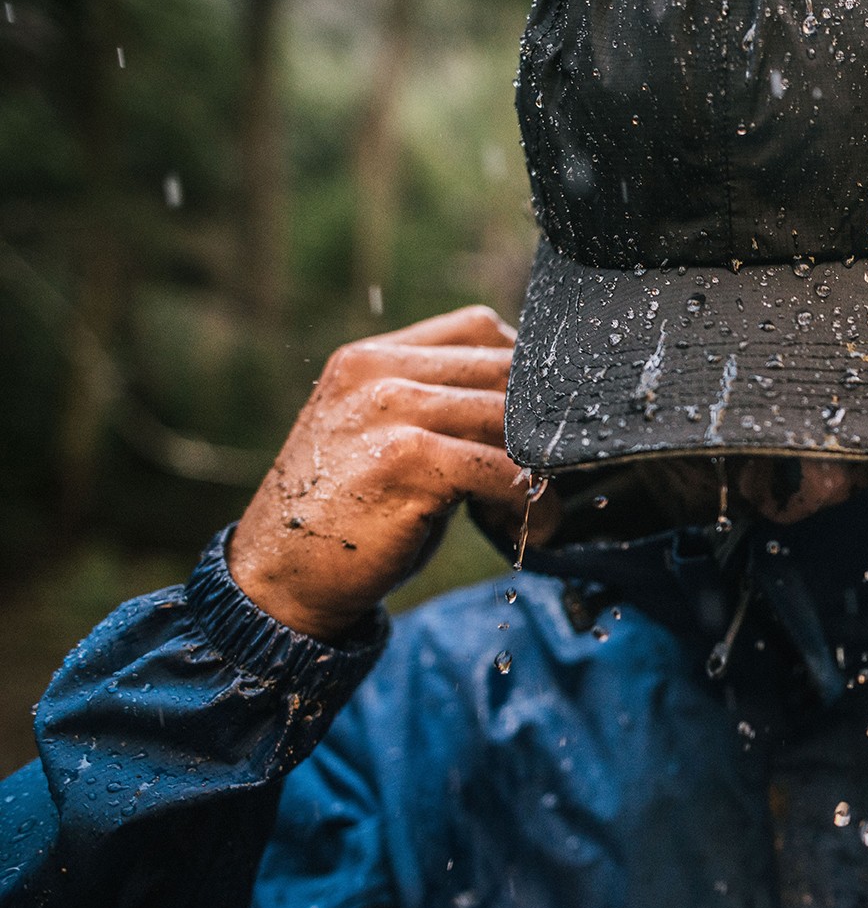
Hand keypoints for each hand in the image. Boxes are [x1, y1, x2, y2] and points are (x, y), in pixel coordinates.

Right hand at [230, 306, 559, 641]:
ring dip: (541, 468)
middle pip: (505, 370)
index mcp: (370, 358)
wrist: (280, 579)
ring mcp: (390, 412)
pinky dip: (532, 504)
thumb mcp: (378, 438)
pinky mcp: (408, 462)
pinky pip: (505, 471)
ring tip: (532, 507)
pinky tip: (530, 529)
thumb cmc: (344, 515)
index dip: (525, 376)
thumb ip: (436, 408)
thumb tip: (528, 408)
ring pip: (512, 419)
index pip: (479, 328)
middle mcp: (377, 374)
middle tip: (546, 473)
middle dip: (541, 425)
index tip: (539, 425)